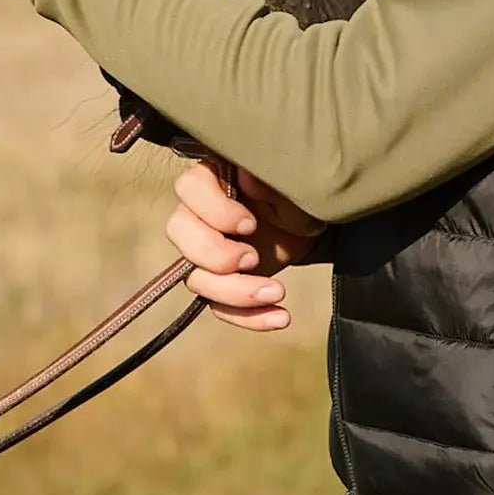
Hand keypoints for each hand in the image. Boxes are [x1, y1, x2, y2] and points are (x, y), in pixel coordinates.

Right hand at [167, 161, 327, 330]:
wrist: (313, 224)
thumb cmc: (297, 194)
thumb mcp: (292, 185)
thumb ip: (269, 182)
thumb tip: (246, 177)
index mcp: (213, 178)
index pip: (189, 188)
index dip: (214, 211)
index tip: (250, 225)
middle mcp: (199, 213)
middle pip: (179, 233)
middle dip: (215, 254)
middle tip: (253, 258)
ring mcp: (205, 251)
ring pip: (196, 278)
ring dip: (235, 293)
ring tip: (277, 292)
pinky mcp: (221, 282)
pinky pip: (219, 306)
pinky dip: (249, 317)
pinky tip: (281, 317)